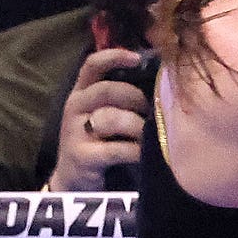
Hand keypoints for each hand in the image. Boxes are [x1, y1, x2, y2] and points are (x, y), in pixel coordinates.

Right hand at [45, 48, 151, 192]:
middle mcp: (75, 108)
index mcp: (82, 93)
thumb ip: (124, 97)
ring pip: (111, 118)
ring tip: (147, 135)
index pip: (92, 65)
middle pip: (107, 90)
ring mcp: (75, 132)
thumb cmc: (101, 141)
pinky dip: (136, 151)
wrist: (76, 180)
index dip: (114, 57)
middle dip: (135, 98)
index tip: (138, 58)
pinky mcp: (82, 157)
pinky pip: (117, 149)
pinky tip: (143, 154)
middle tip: (149, 111)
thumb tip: (162, 80)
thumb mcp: (108, 113)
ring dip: (137, 126)